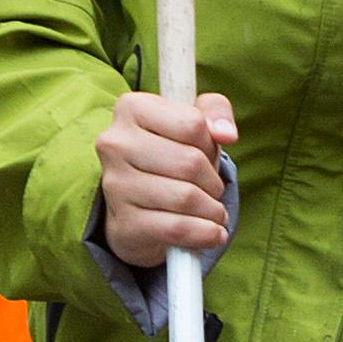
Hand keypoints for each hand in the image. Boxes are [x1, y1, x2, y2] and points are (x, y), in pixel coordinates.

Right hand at [96, 89, 236, 268]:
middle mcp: (115, 143)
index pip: (193, 124)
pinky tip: (212, 232)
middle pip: (191, 162)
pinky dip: (206, 233)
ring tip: (211, 210)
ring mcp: (116, 184)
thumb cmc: (171, 158)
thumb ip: (215, 111)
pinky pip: (178, 229)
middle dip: (214, 181)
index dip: (210, 144)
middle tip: (211, 189)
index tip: (203, 153)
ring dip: (213, 209)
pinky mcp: (125, 222)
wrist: (139, 208)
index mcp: (131, 108)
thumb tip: (226, 133)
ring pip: (187, 197)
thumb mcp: (194, 124)